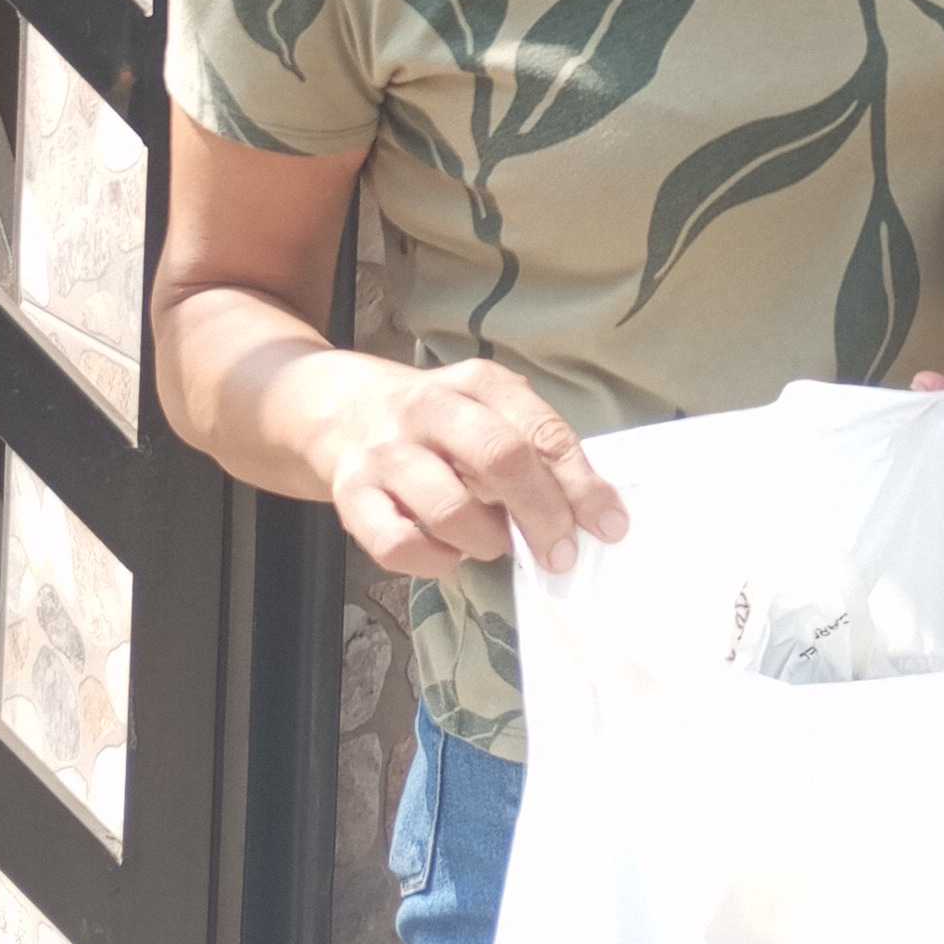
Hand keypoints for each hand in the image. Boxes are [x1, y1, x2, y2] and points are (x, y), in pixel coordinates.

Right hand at [297, 351, 627, 579]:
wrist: (334, 405)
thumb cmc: (434, 419)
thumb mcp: (484, 409)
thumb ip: (531, 447)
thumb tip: (589, 510)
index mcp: (476, 382)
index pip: (541, 431)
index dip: (582, 484)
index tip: (610, 525)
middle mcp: (429, 408)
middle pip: (501, 459)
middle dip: (542, 515)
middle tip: (560, 554)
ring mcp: (385, 451)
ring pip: (450, 508)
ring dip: (486, 539)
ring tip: (492, 542)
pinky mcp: (350, 494)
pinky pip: (397, 544)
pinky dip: (434, 561)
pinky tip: (448, 555)